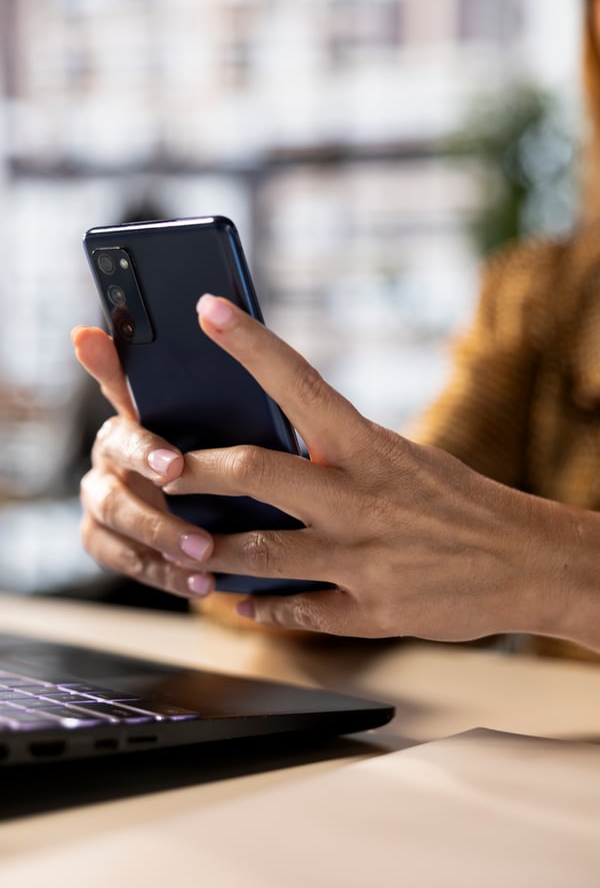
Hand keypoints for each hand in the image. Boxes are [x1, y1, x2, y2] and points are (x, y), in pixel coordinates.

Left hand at [72, 296, 566, 640]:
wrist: (527, 560)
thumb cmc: (460, 501)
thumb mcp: (402, 458)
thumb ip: (340, 458)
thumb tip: (278, 453)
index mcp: (370, 448)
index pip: (300, 382)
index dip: (248, 343)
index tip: (206, 308)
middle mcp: (359, 498)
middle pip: (254, 474)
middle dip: (196, 472)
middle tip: (161, 469)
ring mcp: (363, 558)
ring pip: (260, 554)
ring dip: (212, 553)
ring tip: (181, 549)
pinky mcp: (372, 610)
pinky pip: (299, 611)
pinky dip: (262, 608)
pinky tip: (238, 603)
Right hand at [72, 326, 214, 599]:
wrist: (190, 482)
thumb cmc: (188, 437)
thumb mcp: (181, 408)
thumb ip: (139, 378)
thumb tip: (83, 334)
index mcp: (121, 430)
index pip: (123, 437)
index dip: (145, 451)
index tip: (174, 466)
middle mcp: (103, 469)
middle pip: (115, 499)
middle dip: (156, 518)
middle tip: (198, 538)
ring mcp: (101, 509)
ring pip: (119, 535)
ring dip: (161, 551)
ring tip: (204, 562)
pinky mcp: (105, 544)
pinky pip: (129, 564)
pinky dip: (166, 577)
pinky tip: (203, 584)